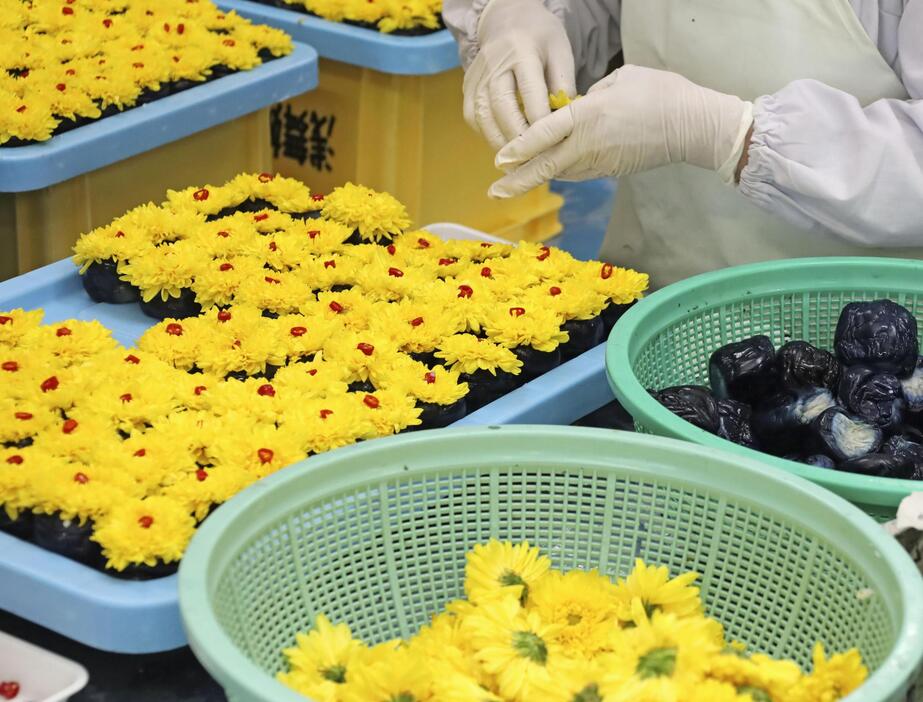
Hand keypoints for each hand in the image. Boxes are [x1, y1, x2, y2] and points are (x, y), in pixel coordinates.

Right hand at [463, 0, 575, 150]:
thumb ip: (563, 84)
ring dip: (500, 143)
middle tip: (535, 160)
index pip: (531, 93)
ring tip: (519, 160)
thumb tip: (564, 121)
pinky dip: (487, 135)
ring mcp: (477, 77)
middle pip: (502, 108)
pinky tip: (504, 144)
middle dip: (519, 139)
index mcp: (521, 51)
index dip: (542, 123)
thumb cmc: (539, 37)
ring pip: (483, 117)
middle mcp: (494, 64)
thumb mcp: (560, 52)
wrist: (506, 20)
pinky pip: (473, 118)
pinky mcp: (467, 87)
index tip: (554, 144)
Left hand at [489, 65, 753, 197]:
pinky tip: (549, 172)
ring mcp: (601, 161)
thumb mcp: (620, 78)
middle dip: (518, 180)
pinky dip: (561, 173)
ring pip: (560, 172)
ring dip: (537, 177)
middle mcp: (590, 143)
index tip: (499, 159)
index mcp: (589, 115)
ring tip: (512, 182)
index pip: (544, 134)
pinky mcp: (612, 171)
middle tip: (494, 191)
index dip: (520, 148)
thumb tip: (577, 106)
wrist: (693, 126)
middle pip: (546, 166)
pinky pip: (579, 172)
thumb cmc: (661, 93)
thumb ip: (591, 94)